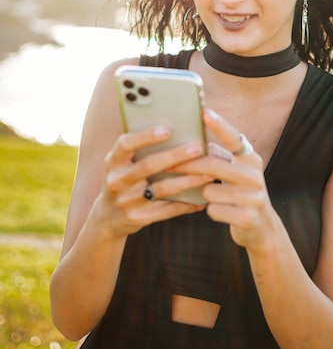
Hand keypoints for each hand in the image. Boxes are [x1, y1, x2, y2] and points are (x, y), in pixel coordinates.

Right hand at [97, 126, 211, 238]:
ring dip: (187, 181)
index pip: (126, 144)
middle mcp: (117, 180)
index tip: (167, 129)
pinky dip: (186, 204)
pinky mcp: (137, 218)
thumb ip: (141, 150)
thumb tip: (178, 130)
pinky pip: (166, 210)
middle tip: (198, 148)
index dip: (145, 136)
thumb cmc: (126, 180)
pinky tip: (202, 199)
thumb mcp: (124, 164)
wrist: (108, 217)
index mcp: (113, 161)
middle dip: (175, 156)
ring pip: (161, 189)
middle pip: (148, 166)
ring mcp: (126, 201)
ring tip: (208, 174)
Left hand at [173, 109, 279, 252]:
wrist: (261, 227)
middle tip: (166, 166)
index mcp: (251, 159)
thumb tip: (188, 144)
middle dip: (187, 166)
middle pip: (212, 165)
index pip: (234, 139)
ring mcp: (254, 197)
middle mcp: (255, 175)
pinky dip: (212, 211)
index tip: (204, 112)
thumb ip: (220, 159)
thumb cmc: (239, 193)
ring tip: (214, 198)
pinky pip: (214, 210)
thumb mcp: (236, 173)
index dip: (220, 125)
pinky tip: (222, 212)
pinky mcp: (248, 217)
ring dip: (204, 195)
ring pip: (209, 190)